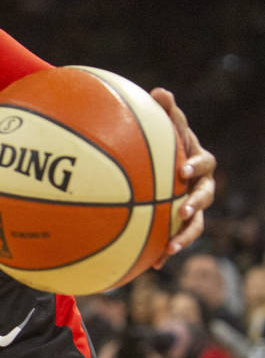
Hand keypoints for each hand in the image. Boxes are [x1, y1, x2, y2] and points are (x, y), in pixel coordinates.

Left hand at [150, 87, 216, 264]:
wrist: (164, 164)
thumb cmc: (165, 143)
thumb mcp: (166, 127)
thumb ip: (165, 113)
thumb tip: (161, 91)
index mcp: (198, 162)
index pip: (203, 163)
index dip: (195, 166)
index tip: (182, 170)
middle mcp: (200, 186)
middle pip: (205, 197)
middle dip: (195, 205)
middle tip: (183, 210)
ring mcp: (191, 206)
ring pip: (196, 224)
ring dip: (186, 235)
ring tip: (171, 247)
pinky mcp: (179, 223)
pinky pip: (175, 238)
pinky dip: (166, 252)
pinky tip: (153, 266)